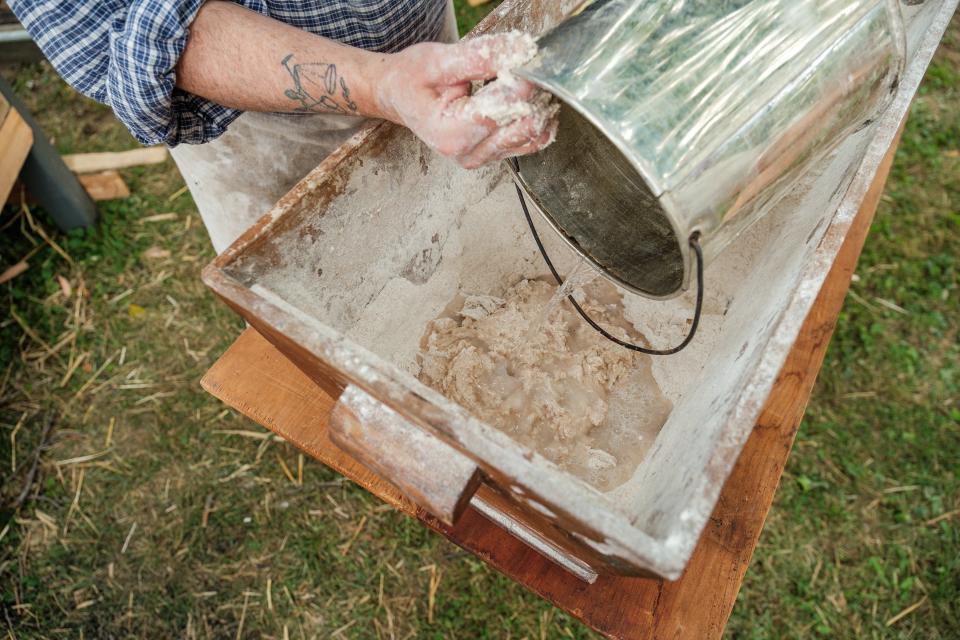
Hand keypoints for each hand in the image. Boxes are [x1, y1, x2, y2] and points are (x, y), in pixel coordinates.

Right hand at [375, 32, 558, 168]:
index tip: (529, 59)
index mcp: (449, 133)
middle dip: (531, 93)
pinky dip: (535, 120)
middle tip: (531, 67)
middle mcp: (466, 152)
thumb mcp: (437, 60)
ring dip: (537, 107)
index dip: (520, 83)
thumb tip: (518, 50)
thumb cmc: (411, 79)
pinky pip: (526, 143)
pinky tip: (533, 100)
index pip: (498, 110)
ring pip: (528, 136)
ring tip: (530, 80)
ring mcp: (479, 157)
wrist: (399, 97)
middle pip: (518, 124)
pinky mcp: (490, 155)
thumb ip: (479, 57)